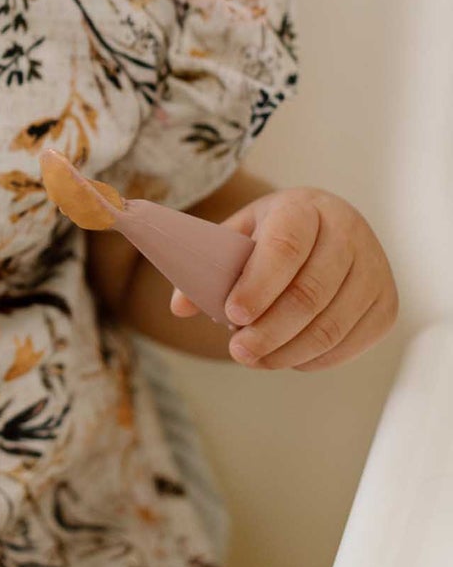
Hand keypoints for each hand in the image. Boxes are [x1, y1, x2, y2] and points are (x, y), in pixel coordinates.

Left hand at [168, 188, 397, 370]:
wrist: (327, 225)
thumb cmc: (274, 232)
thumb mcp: (240, 233)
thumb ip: (209, 264)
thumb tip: (181, 307)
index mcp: (305, 208)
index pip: (285, 247)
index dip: (258, 285)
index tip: (231, 314)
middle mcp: (348, 233)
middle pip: (310, 293)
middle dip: (269, 330)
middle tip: (237, 351)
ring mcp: (375, 269)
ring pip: (332, 324)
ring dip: (288, 351)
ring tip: (254, 359)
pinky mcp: (386, 303)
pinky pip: (351, 343)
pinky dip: (314, 358)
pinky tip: (286, 357)